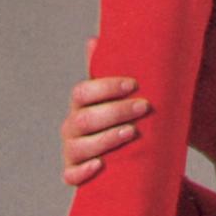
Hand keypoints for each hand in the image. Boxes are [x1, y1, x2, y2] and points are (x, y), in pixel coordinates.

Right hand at [60, 37, 149, 185]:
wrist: (121, 162)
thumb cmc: (120, 122)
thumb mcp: (115, 98)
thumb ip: (107, 74)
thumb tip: (93, 39)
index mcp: (79, 105)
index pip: (83, 92)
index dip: (107, 87)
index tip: (134, 84)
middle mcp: (71, 127)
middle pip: (86, 118)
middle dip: (116, 111)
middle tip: (144, 107)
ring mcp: (71, 152)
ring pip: (81, 146)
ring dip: (107, 138)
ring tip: (132, 132)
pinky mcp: (74, 175)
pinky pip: (72, 176)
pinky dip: (84, 172)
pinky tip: (101, 165)